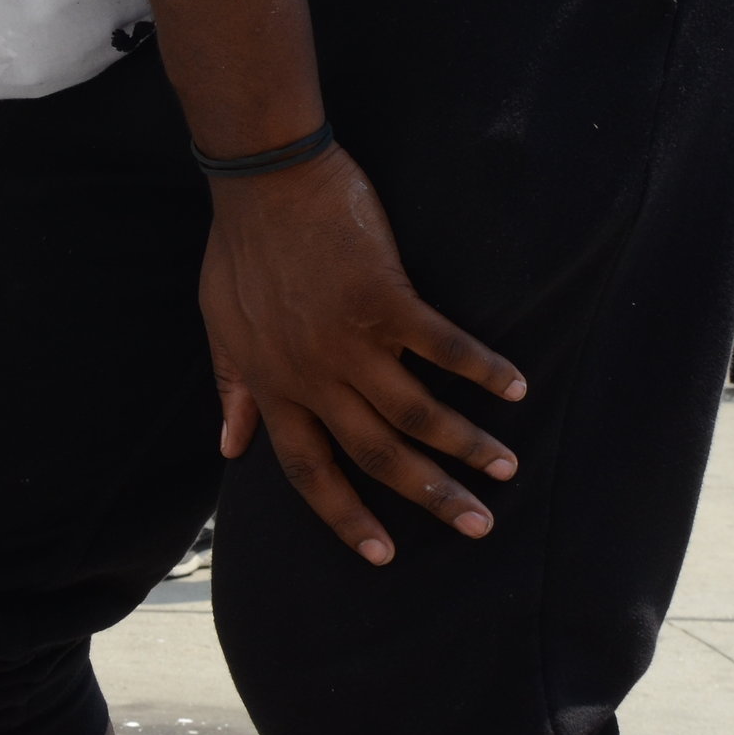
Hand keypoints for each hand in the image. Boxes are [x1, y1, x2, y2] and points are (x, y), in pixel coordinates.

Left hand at [202, 145, 526, 564]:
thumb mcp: (219, 324)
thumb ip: (232, 386)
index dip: (345, 517)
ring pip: (417, 414)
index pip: (309, 471)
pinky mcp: (385, 300)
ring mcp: (350, 340)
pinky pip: (444, 348)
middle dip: (430, 497)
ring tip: (507, 469)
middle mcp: (312, 375)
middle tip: (477, 526)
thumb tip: (231, 447)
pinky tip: (514, 388)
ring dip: (467, 446)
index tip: (380, 554)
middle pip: (377, 456)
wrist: (263, 179)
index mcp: (273, 385)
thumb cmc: (240, 248)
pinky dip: (482, 370)